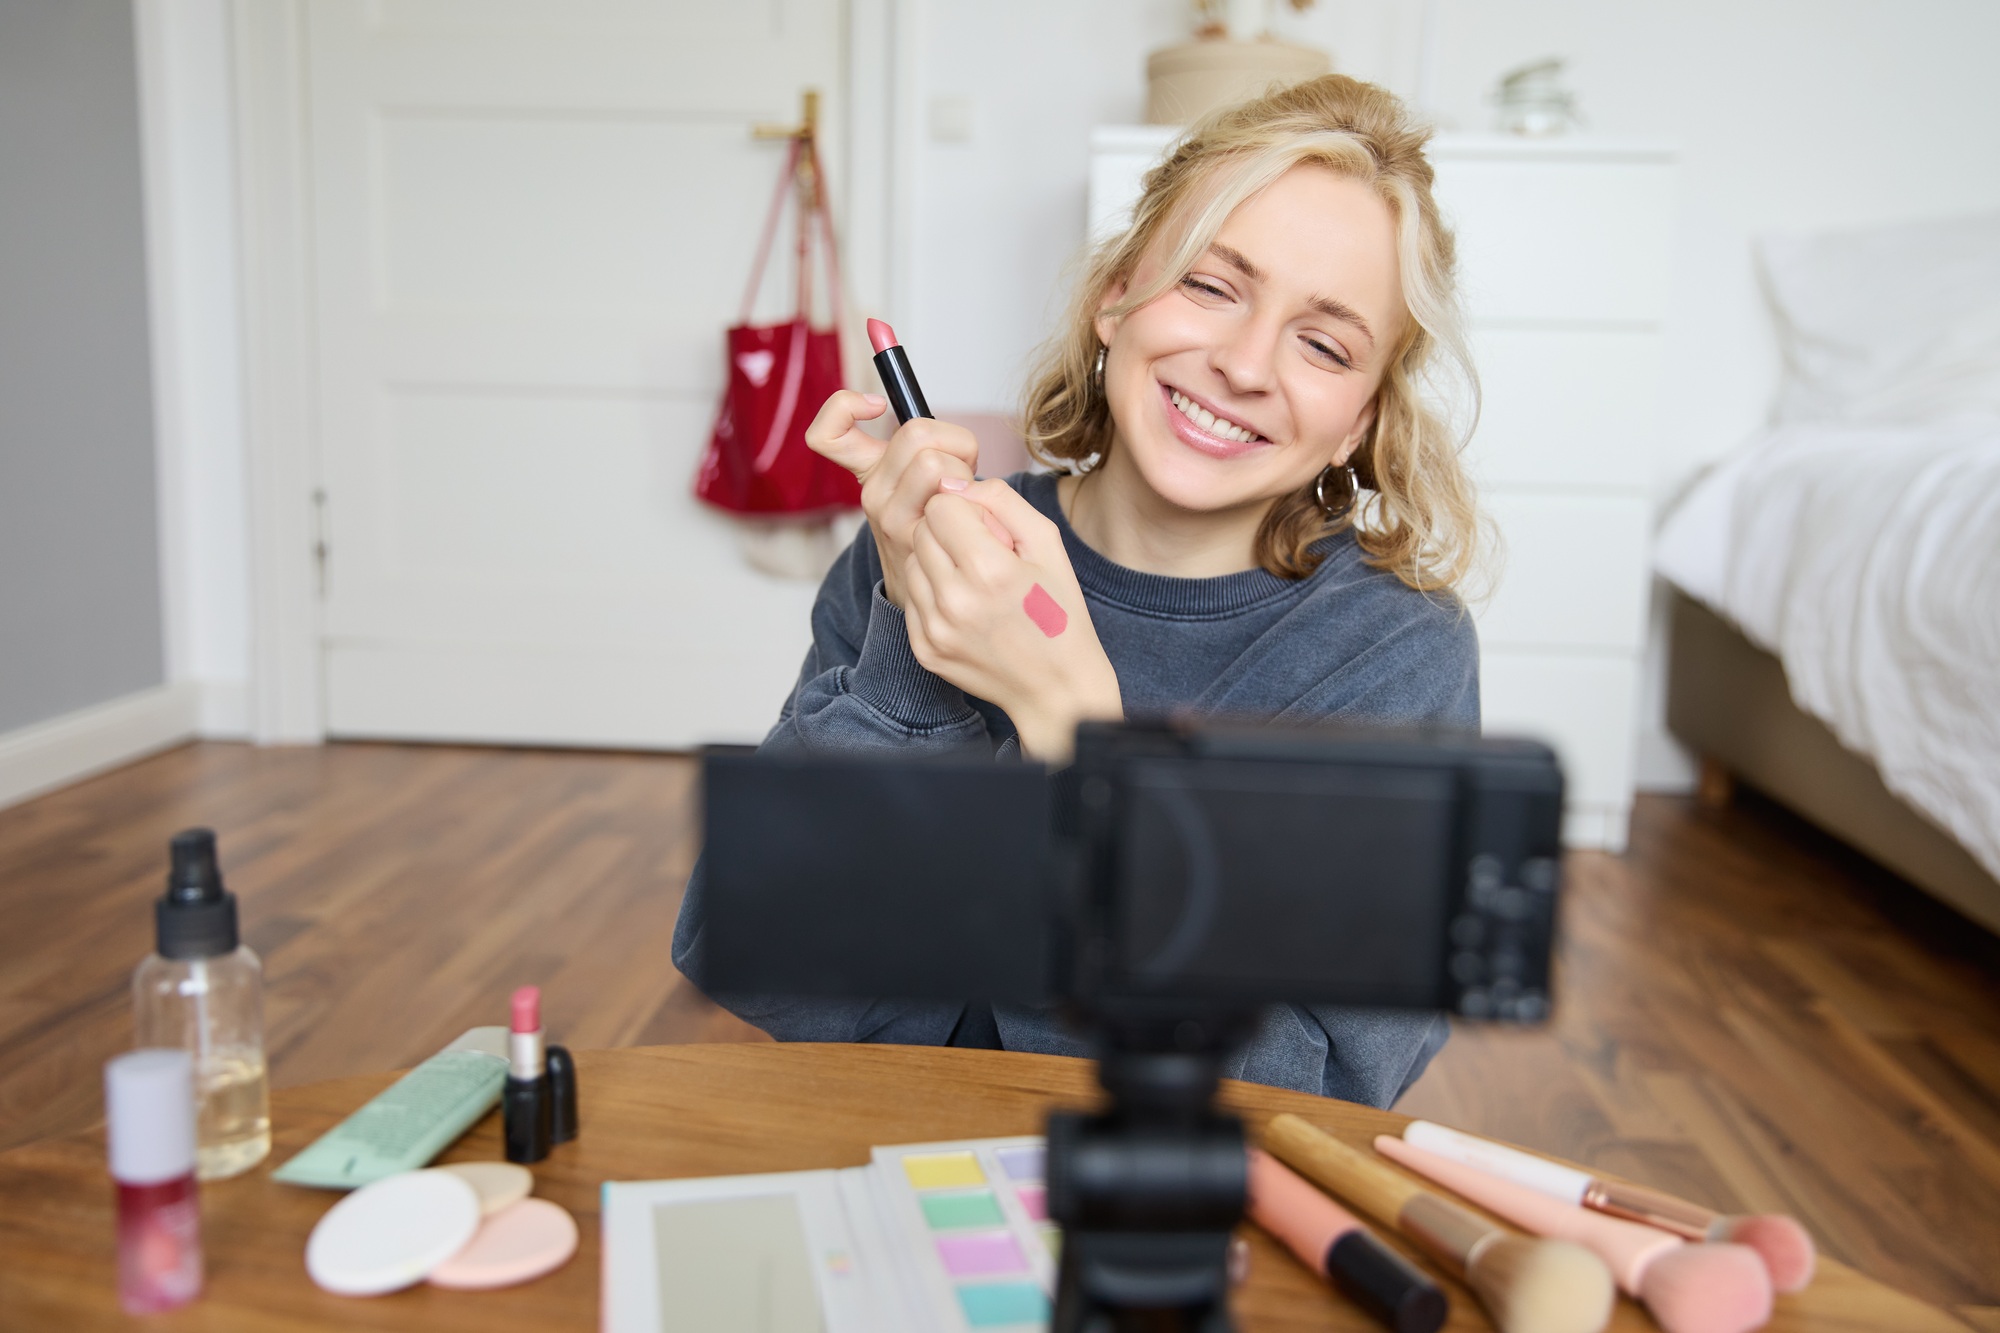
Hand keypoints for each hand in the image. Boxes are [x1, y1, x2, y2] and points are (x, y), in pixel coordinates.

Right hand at [804, 390, 980, 606]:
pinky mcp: (917, 543)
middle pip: (915, 433)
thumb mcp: (915, 473)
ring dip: (965, 471)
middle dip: (953, 440)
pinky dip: (973, 495)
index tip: (876, 405)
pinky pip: (954, 500)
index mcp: (868, 468)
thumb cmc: (935, 513)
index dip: (843, 407)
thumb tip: (941, 431)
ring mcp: (892, 520)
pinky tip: (971, 504)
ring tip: (966, 492)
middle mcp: (872, 493)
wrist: (930, 582)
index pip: (827, 434)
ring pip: (935, 463)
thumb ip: (921, 444)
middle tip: (960, 465)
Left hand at [902, 479, 1122, 763]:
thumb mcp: (1048, 544)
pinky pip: (912, 597)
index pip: (942, 505)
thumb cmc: (1059, 612)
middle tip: (983, 556)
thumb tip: (956, 483)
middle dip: (949, 532)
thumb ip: (1002, 501)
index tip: (989, 531)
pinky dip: (934, 595)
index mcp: (989, 569)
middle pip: (922, 529)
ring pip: (912, 561)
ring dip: (938, 563)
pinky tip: (966, 609)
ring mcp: (934, 628)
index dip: (966, 510)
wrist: (1057, 689)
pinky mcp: (923, 648)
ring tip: (974, 584)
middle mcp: (954, 600)